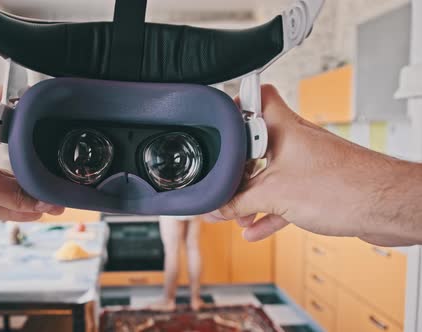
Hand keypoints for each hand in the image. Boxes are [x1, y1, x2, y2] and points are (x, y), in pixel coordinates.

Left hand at [0, 87, 63, 256]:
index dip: (32, 103)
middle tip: (58, 165)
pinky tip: (32, 213)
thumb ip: (12, 194)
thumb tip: (43, 200)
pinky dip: (12, 206)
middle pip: (12, 142)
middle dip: (36, 154)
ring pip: (5, 175)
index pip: (8, 101)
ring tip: (52, 198)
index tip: (57, 113)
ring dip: (27, 188)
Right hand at [206, 85, 421, 246]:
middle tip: (223, 181)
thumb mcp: (274, 195)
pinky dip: (269, 211)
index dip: (235, 104)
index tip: (218, 120)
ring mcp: (307, 163)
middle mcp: (296, 141)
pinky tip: (256, 227)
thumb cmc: (343, 187)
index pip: (256, 97)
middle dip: (237, 168)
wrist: (386, 207)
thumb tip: (217, 207)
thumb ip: (238, 202)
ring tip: (234, 214)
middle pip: (256, 145)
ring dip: (251, 196)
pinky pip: (284, 196)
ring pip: (269, 175)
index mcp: (283, 128)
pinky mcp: (317, 186)